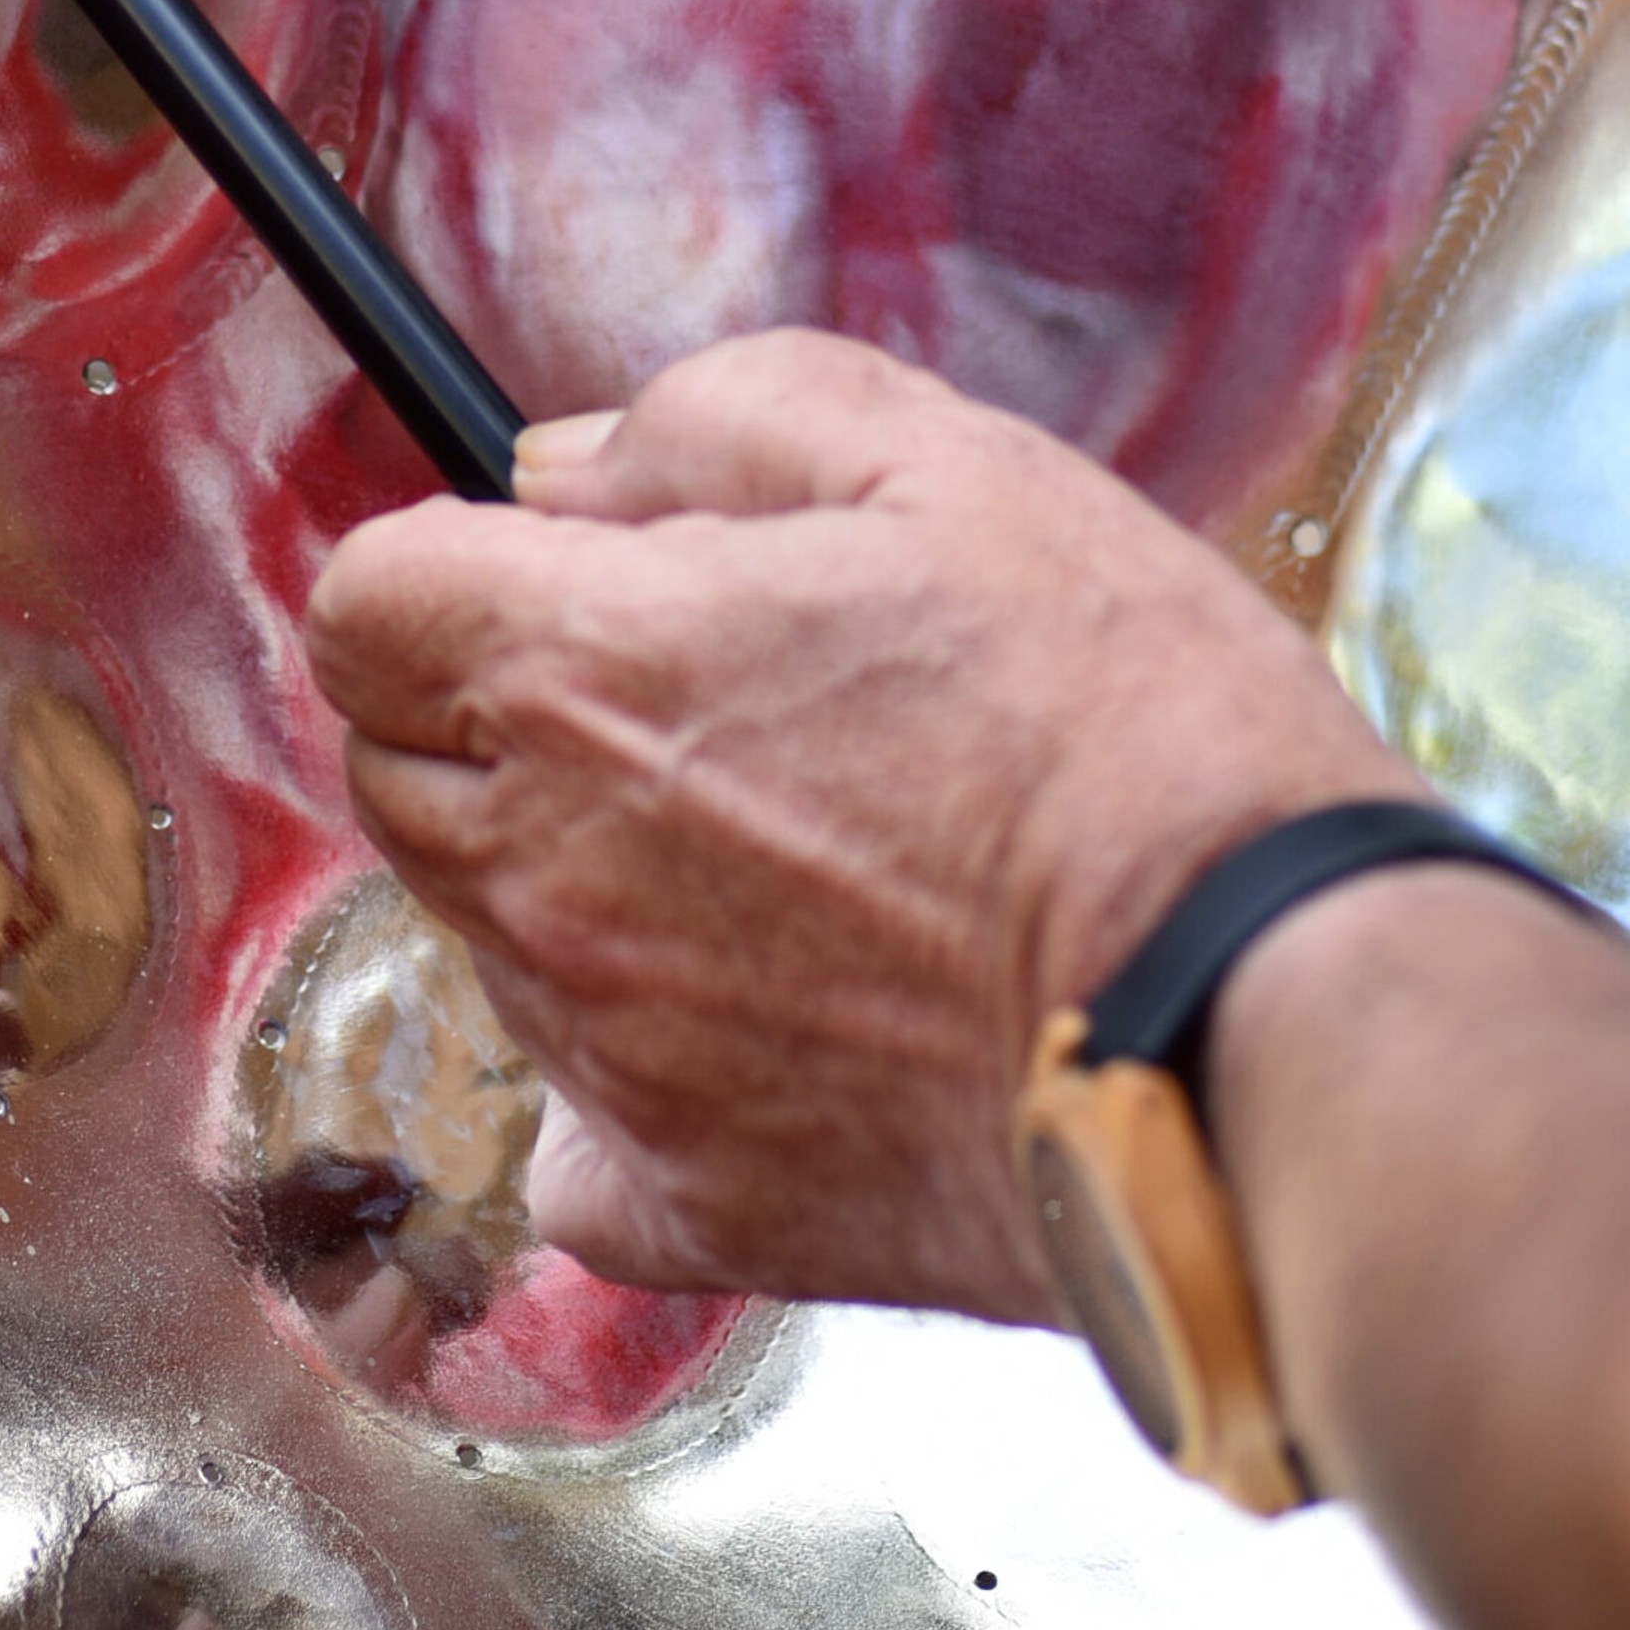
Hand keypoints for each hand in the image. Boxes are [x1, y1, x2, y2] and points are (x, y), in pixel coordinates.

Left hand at [301, 332, 1421, 1317]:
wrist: (1268, 1012)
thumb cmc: (1127, 723)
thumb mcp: (944, 463)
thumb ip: (715, 424)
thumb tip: (561, 470)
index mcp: (585, 669)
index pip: (360, 609)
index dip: (441, 579)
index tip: (541, 583)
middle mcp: (551, 865)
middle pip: (398, 772)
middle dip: (490, 722)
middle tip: (687, 713)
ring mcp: (607, 1051)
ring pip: (487, 939)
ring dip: (571, 885)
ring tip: (784, 866)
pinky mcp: (691, 1205)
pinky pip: (573, 1146)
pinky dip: (631, 1092)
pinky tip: (764, 1034)